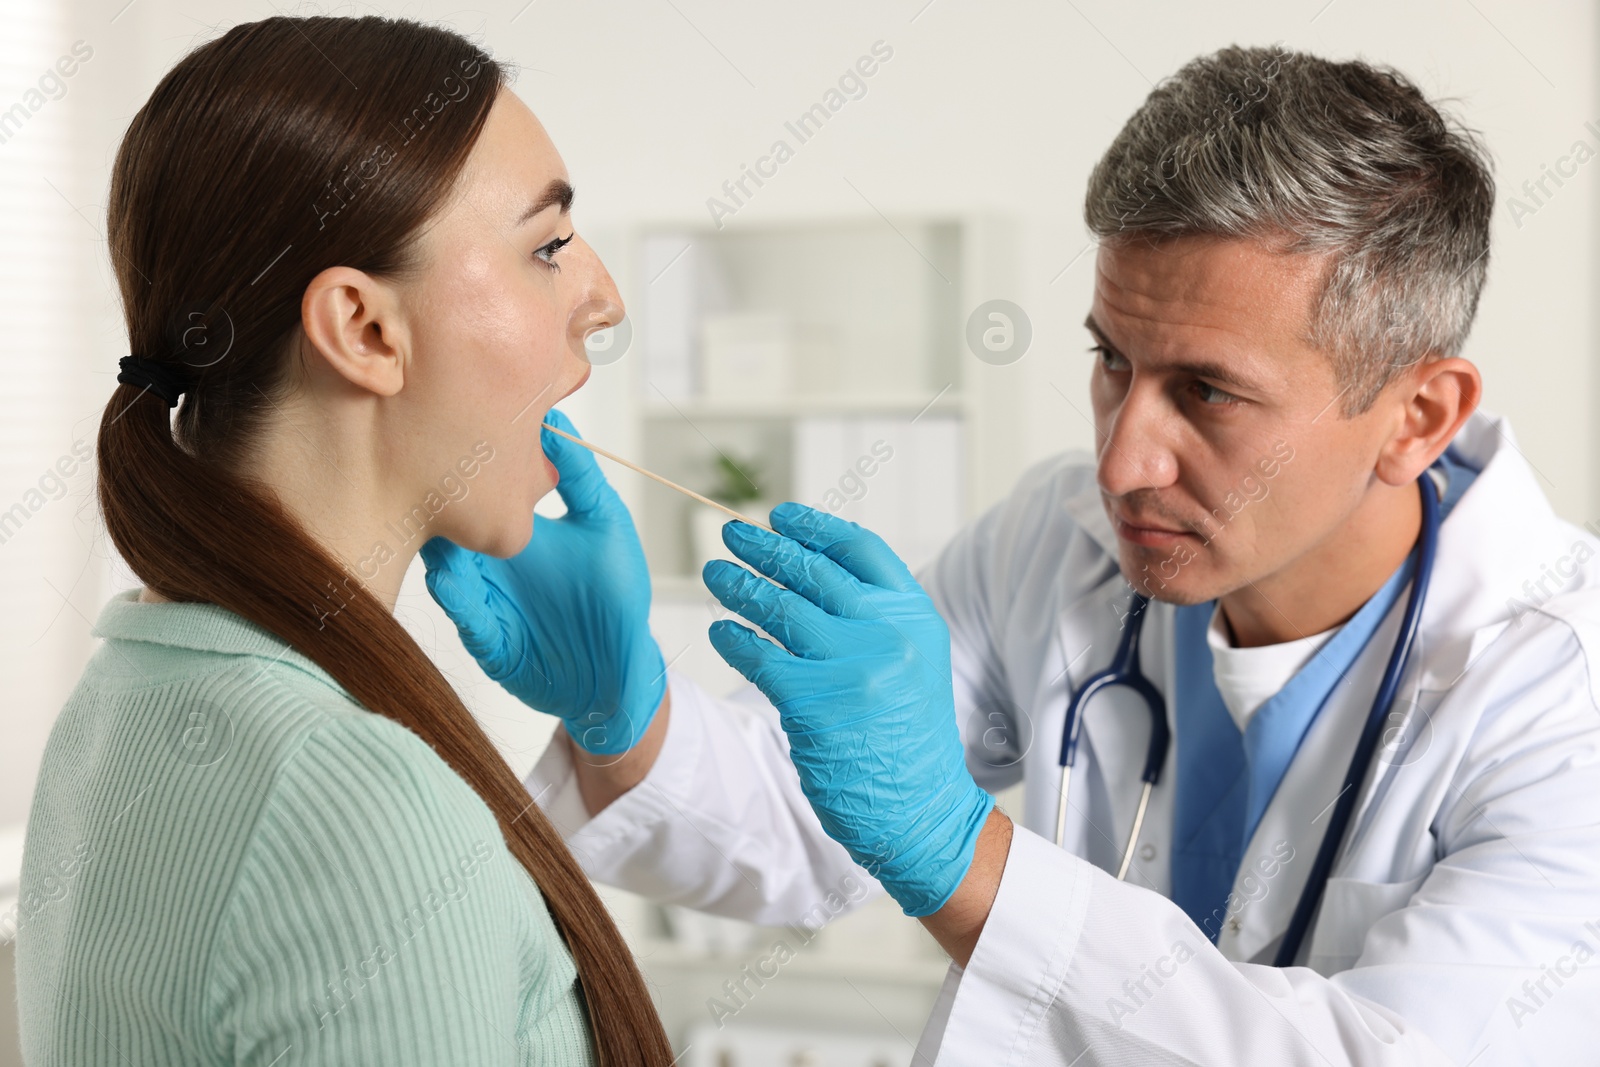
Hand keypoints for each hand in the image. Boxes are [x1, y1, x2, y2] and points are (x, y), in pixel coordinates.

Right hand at [420, 409, 665, 754]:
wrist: (619, 666)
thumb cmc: (616, 594)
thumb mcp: (605, 525)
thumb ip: (579, 477)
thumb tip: (556, 416)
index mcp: (516, 532)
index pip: (480, 494)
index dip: (466, 467)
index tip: (453, 433)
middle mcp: (492, 563)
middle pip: (452, 530)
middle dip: (439, 507)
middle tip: (427, 479)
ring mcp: (485, 602)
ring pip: (449, 570)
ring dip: (438, 551)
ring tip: (430, 529)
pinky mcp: (488, 642)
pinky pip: (467, 619)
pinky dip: (456, 600)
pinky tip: (448, 580)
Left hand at [702, 503, 993, 916]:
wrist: (920, 809)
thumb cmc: (907, 737)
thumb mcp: (913, 661)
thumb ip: (874, 617)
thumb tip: (812, 570)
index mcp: (915, 616)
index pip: (860, 548)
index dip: (815, 527)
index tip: (781, 516)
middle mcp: (887, 633)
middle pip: (813, 571)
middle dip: (765, 548)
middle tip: (730, 534)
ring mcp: (851, 666)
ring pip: (780, 608)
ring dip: (739, 585)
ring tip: (714, 574)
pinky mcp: (815, 703)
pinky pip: (760, 656)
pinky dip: (734, 639)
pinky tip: (721, 631)